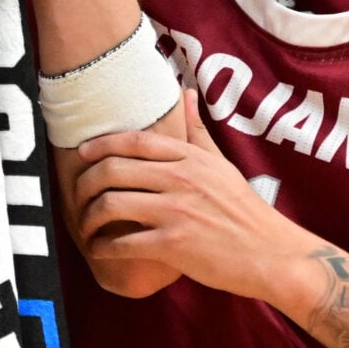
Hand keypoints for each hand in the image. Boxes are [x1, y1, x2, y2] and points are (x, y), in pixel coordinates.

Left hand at [72, 92, 315, 299]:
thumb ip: (197, 131)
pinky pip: (123, 242)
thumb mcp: (222, 165)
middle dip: (85, 184)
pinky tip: (101, 250)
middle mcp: (181, 179)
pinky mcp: (174, 245)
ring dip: (88, 218)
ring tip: (86, 227)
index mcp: (191, 159)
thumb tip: (186, 93)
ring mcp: (177, 212)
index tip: (82, 153)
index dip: (101, 144)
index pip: (135, 141)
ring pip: (111, 204)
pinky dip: (103, 247)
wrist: (271, 254)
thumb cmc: (244, 212)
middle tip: (77, 197)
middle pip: (113, 170)